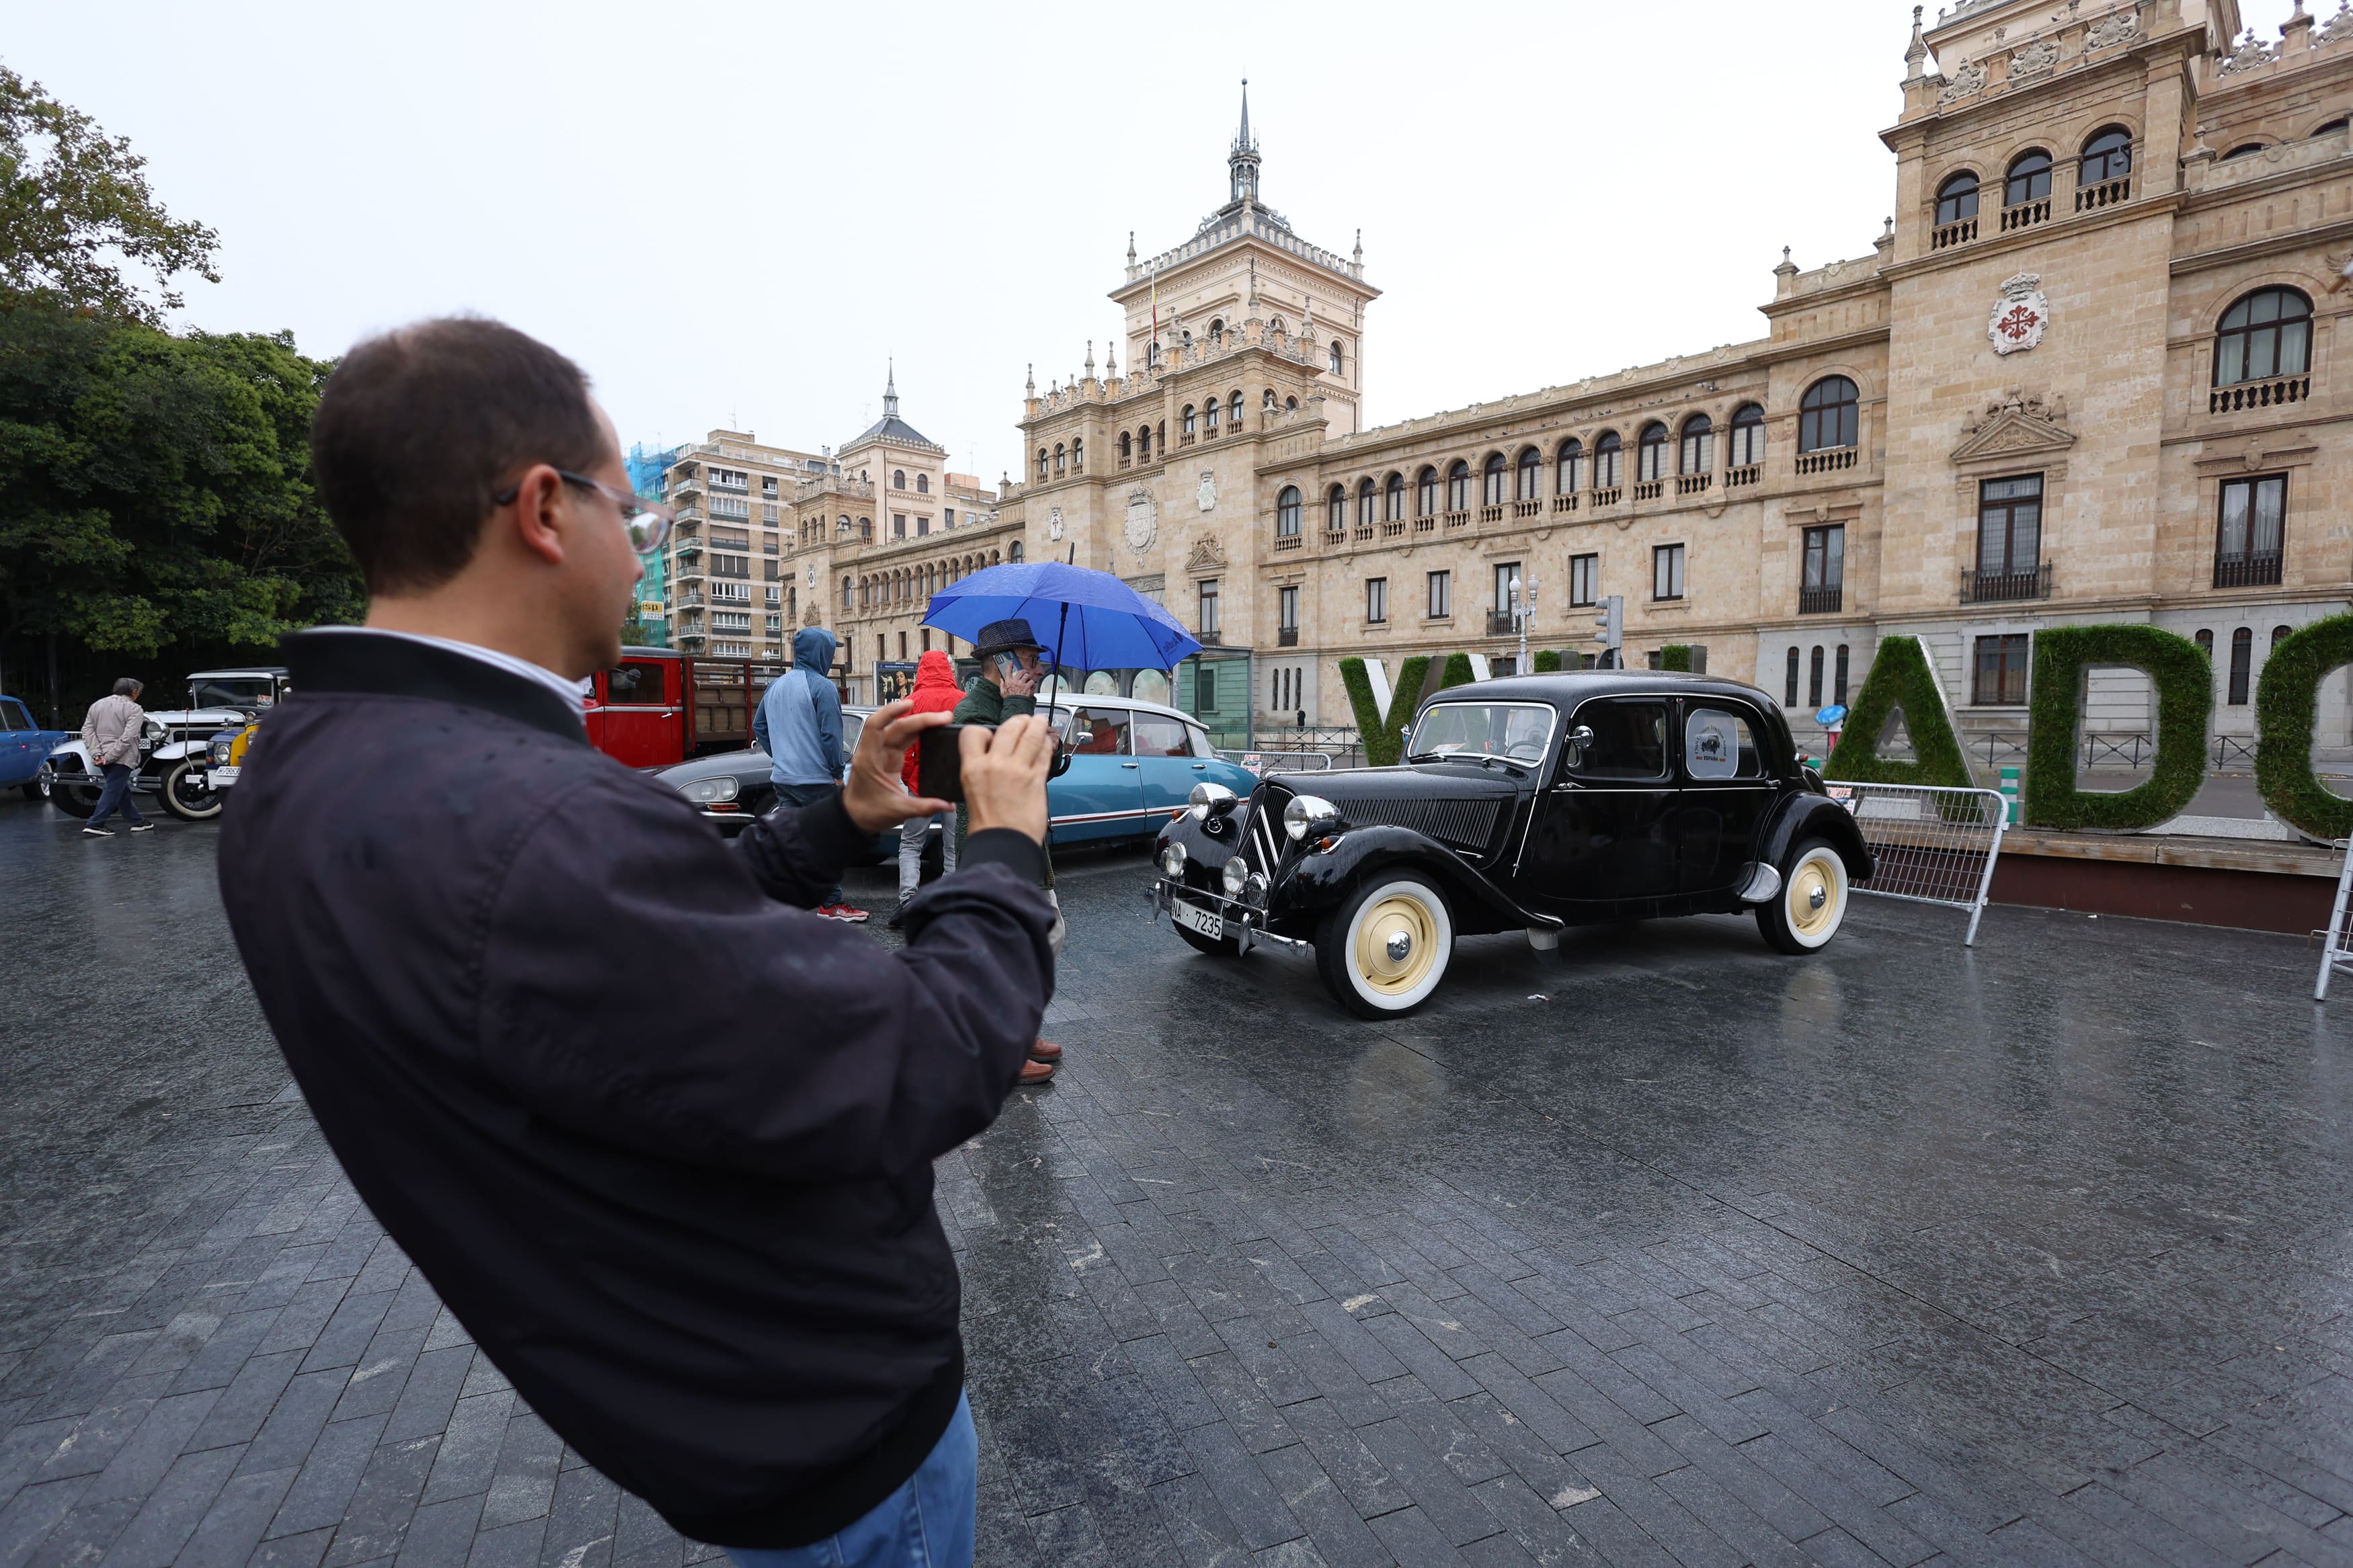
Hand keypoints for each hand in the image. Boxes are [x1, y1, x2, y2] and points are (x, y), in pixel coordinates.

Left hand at [839, 699, 953, 833]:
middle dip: (920, 719)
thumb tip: (948, 805)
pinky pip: (903, 739)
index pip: (875, 725)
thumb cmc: (868, 812)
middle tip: (944, 717)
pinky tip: (929, 728)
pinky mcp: (889, 758)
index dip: (891, 712)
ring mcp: (882, 753)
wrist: (856, 819)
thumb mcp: (898, 811)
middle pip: (897, 727)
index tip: (909, 704)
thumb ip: (924, 807)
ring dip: (921, 724)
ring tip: (942, 720)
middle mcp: (874, 751)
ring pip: (901, 731)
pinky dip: (916, 732)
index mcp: (869, 759)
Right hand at [961, 715, 1053, 842]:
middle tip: (1025, 721)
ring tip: (1041, 723)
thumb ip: (983, 768)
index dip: (984, 730)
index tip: (993, 733)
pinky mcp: (1036, 778)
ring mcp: (1018, 769)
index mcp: (973, 767)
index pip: (973, 733)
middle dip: (1019, 721)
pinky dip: (1047, 746)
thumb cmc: (988, 824)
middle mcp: (995, 764)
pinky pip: (1044, 753)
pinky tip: (1047, 745)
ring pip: (1031, 735)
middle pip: (1009, 727)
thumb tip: (997, 755)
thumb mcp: (972, 790)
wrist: (1002, 842)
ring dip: (1038, 725)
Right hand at [1002, 664, 1038, 697]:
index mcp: (1008, 681)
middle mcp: (1015, 681)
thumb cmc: (1009, 699)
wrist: (1015, 704)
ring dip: (1028, 676)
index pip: (1008, 671)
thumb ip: (1002, 685)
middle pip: (1020, 671)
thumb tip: (1001, 680)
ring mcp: (1022, 684)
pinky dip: (1032, 683)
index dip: (1009, 666)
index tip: (1011, 663)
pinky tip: (1031, 685)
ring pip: (1027, 675)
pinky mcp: (1027, 687)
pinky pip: (1032, 682)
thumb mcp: (1002, 691)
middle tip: (1025, 672)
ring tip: (1029, 678)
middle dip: (1024, 671)